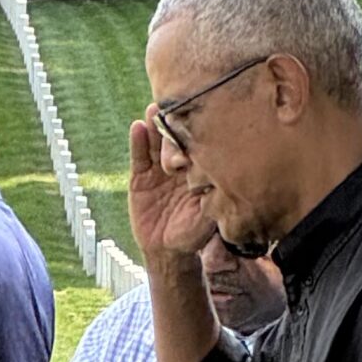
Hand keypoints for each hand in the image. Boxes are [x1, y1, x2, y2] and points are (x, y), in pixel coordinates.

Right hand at [128, 118, 217, 262]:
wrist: (167, 249)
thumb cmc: (194, 234)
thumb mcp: (209, 216)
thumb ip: (215, 196)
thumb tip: (224, 176)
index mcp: (199, 168)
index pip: (198, 144)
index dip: (196, 135)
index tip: (197, 126)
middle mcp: (180, 163)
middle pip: (176, 138)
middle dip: (174, 130)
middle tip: (174, 122)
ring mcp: (159, 167)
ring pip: (156, 141)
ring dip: (155, 124)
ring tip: (154, 111)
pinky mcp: (140, 175)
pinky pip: (138, 156)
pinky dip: (137, 141)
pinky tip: (137, 127)